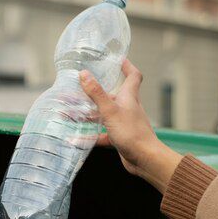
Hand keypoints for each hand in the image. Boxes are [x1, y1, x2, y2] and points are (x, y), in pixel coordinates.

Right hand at [79, 59, 182, 193]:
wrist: (145, 159)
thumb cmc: (132, 133)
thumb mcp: (110, 111)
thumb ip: (96, 93)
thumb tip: (84, 74)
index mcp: (129, 97)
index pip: (133, 76)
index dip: (127, 66)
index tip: (118, 59)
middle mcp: (127, 108)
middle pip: (112, 95)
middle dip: (96, 92)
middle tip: (80, 89)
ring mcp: (124, 123)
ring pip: (104, 115)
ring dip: (90, 114)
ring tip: (72, 113)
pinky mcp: (120, 138)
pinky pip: (102, 134)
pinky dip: (90, 135)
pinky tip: (77, 138)